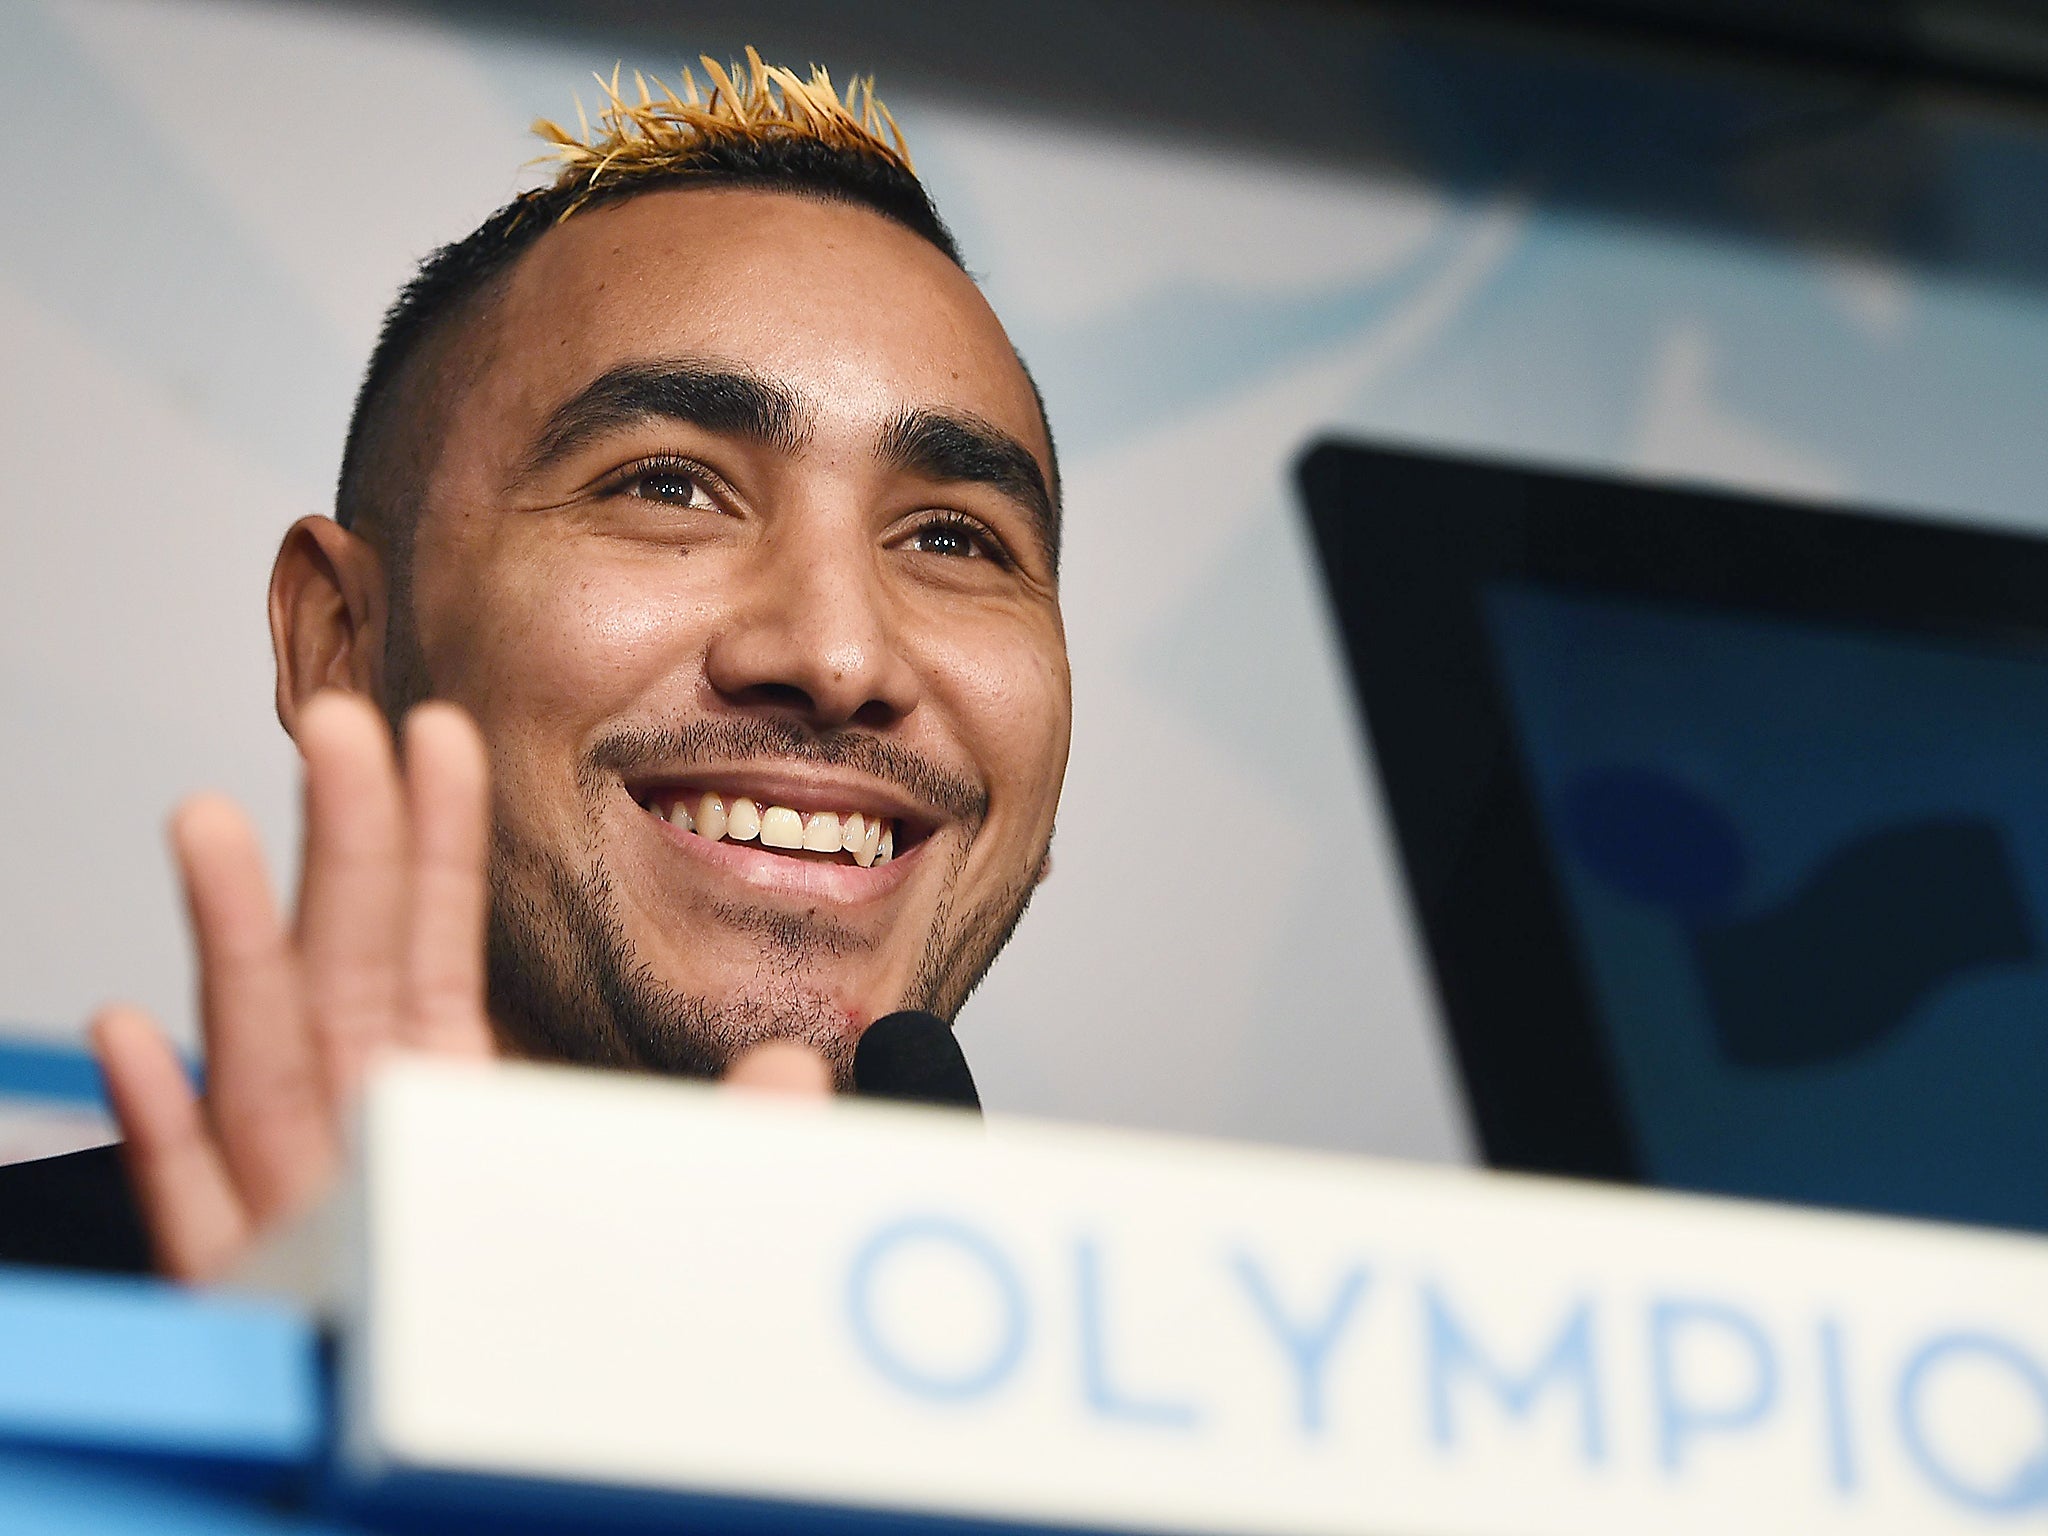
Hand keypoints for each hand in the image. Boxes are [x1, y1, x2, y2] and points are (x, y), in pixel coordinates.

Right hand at [92, 692, 831, 1282]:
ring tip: (216, 822)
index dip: (438, 848)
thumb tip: (803, 1066)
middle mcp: (372, 1149)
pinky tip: (142, 1036)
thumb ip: (735, 1147)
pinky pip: (207, 1218)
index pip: (442, 956)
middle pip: (345, 977)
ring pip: (264, 1067)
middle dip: (341, 852)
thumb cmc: (575, 1345)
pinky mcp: (268, 1308)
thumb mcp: (674, 1224)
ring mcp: (311, 1220)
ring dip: (237, 943)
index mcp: (457, 1117)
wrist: (511, 1478)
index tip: (442, 740)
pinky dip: (169, 1130)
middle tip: (339, 725)